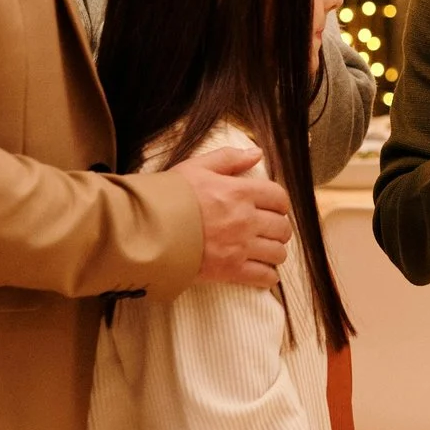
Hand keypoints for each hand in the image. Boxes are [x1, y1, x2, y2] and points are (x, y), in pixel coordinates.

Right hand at [173, 145, 293, 287]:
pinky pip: (264, 276)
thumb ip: (229, 159)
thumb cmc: (170, 196)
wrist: (148, 230)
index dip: (280, 203)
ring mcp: (240, 247)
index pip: (278, 197)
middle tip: (270, 231)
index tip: (275, 208)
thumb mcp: (197, 167)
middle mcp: (246, 219)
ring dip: (275, 252)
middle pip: (282, 227)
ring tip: (266, 251)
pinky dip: (268, 276)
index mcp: (241, 192)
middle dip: (279, 229)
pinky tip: (263, 272)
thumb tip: (256, 153)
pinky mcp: (231, 270)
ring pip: (277, 253)